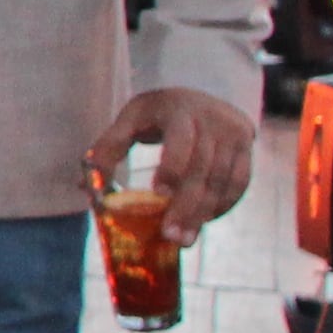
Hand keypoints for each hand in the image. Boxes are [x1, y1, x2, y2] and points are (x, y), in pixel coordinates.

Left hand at [89, 85, 253, 246]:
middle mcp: (213, 122)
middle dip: (186, 205)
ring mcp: (234, 136)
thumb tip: (85, 186)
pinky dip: (223, 206)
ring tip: (183, 239)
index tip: (158, 193)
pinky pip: (239, 184)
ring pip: (222, 181)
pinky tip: (204, 223)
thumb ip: (109, 147)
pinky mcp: (246, 150)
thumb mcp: (131, 118)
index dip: (172, 167)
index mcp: (180, 110)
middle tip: (169, 235)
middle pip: (202, 168)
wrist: (204, 92)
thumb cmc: (158, 112)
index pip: (181, 141)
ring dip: (203, 214)